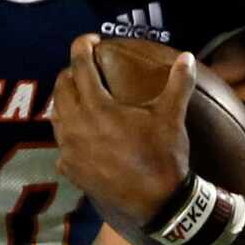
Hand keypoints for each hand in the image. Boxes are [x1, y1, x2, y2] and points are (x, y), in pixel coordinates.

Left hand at [52, 34, 193, 229]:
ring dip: (66, 101)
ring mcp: (69, 150)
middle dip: (71, 72)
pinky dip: (68, 132)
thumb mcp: (172, 117)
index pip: (79, 66)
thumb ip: (178, 83)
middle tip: (86, 69)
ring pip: (56, 115)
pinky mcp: (69, 169)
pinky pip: (60, 144)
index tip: (90, 40)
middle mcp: (76, 126)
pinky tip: (82, 134)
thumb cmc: (163, 157)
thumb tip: (188, 56)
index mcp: (98, 108)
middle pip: (61, 88)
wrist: (156, 203)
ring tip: (81, 96)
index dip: (82, 47)